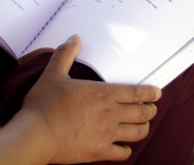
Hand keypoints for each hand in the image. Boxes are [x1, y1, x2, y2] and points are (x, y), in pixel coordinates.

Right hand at [22, 35, 160, 163]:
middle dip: (150, 110)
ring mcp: (107, 134)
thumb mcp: (53, 74)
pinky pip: (123, 153)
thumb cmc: (44, 105)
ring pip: (138, 133)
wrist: (36, 134)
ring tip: (141, 125)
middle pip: (142, 113)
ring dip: (142, 128)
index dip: (151, 93)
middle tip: (150, 108)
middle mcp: (110, 114)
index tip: (157, 93)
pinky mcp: (99, 152)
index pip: (136, 92)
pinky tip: (123, 146)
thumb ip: (65, 55)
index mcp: (102, 94)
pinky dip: (126, 149)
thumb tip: (74, 39)